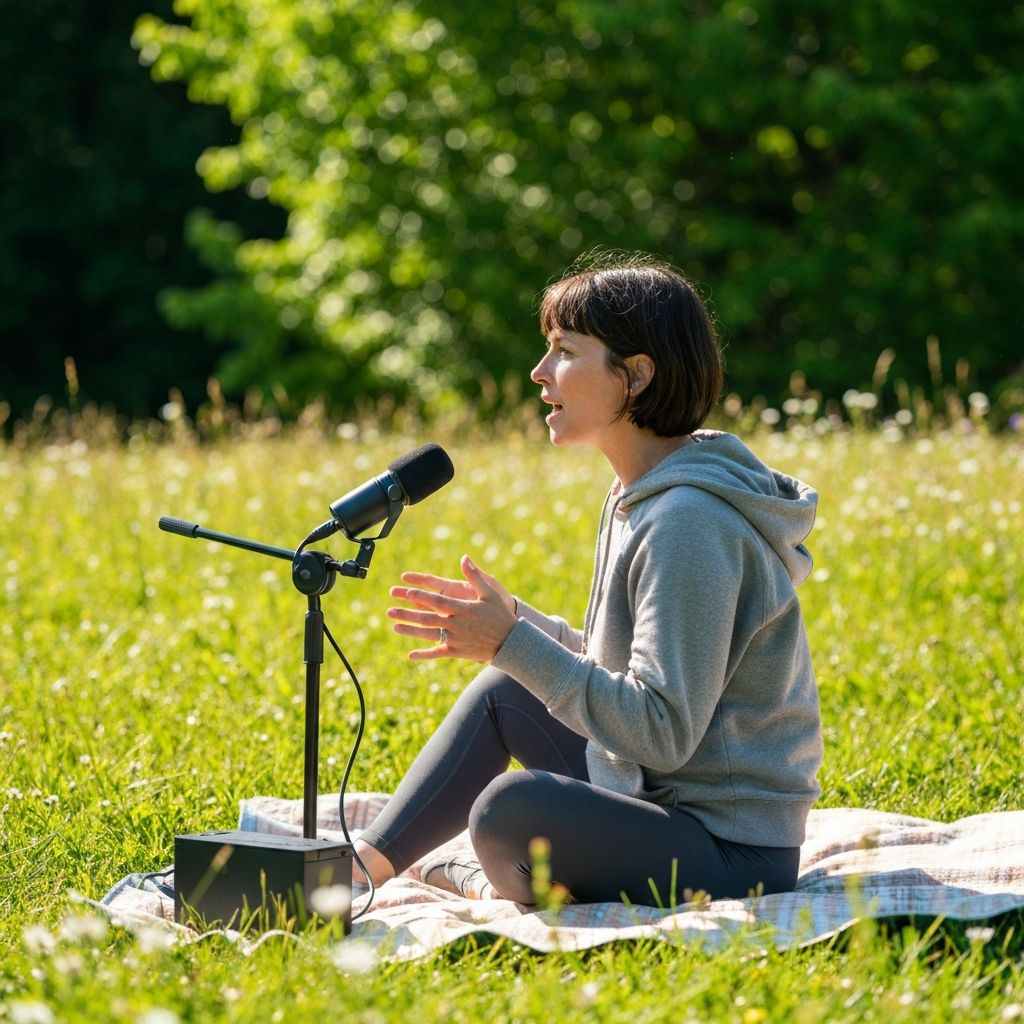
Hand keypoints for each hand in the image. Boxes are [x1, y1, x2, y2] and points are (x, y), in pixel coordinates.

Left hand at [387, 555, 517, 661]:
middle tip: (390, 610)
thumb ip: (475, 576)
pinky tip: (411, 655)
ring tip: (395, 626)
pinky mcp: (456, 651)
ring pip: (428, 635)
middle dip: (407, 614)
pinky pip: (437, 653)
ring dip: (410, 630)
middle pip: (427, 618)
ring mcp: (455, 639)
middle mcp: (456, 624)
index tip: (405, 592)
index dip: (420, 596)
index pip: (437, 601)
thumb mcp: (489, 592)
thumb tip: (464, 558)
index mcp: (462, 609)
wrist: (510, 642)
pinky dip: (424, 654)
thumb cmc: (500, 615)